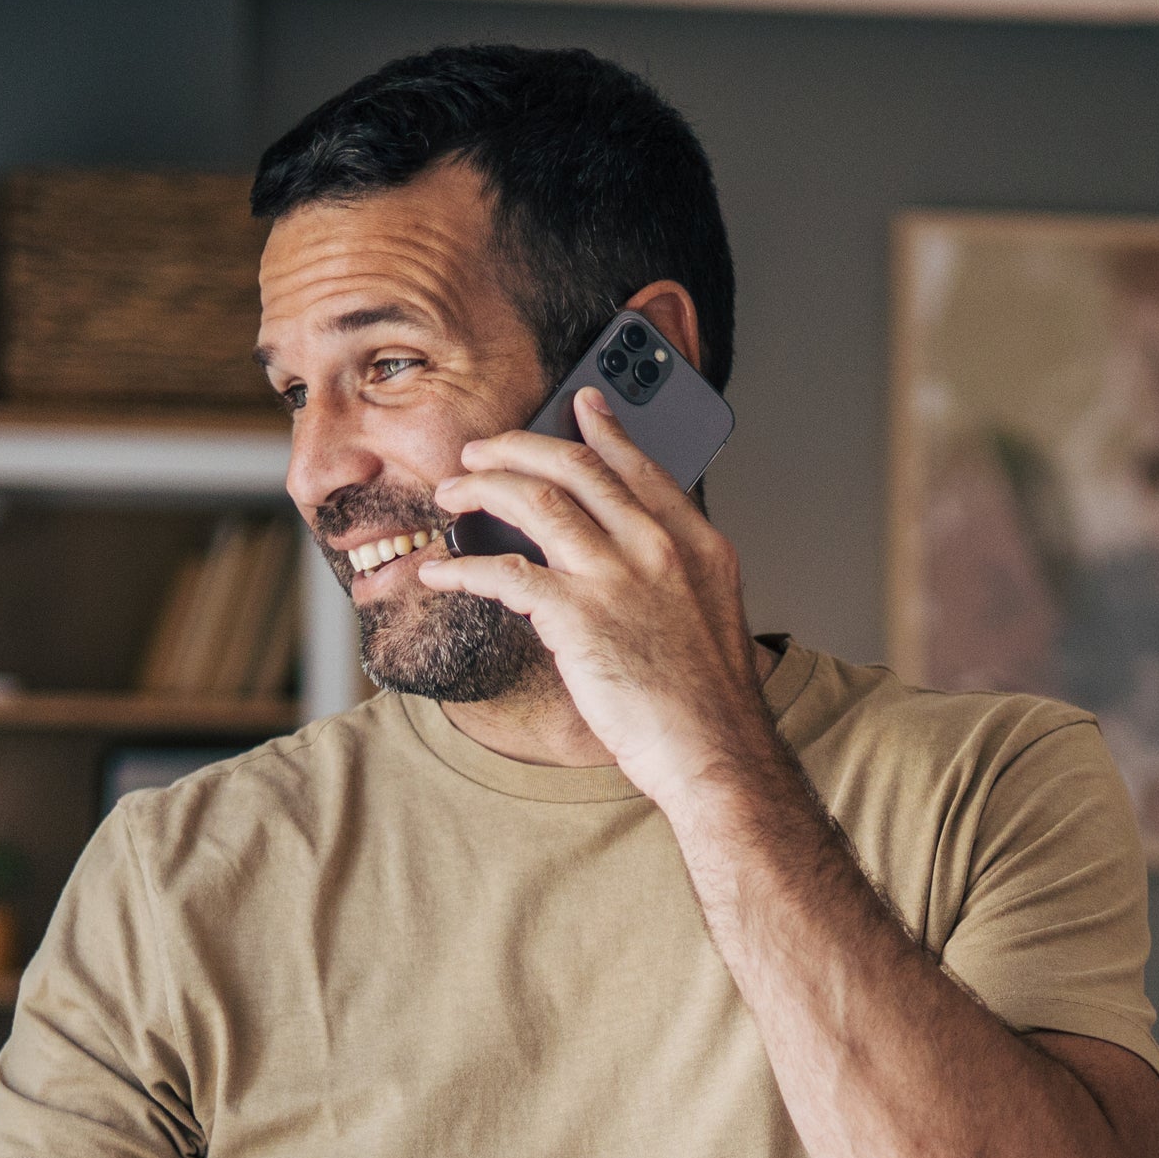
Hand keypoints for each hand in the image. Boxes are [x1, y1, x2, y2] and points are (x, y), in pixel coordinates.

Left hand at [417, 390, 779, 813]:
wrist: (717, 753)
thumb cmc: (711, 703)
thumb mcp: (712, 615)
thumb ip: (673, 573)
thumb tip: (619, 553)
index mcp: (698, 544)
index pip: (641, 467)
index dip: (604, 430)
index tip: (580, 404)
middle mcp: (659, 547)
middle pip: (576, 468)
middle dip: (517, 448)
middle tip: (483, 451)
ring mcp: (618, 577)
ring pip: (534, 501)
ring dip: (481, 490)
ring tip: (452, 495)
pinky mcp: (577, 617)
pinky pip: (503, 573)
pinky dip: (462, 568)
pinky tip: (441, 572)